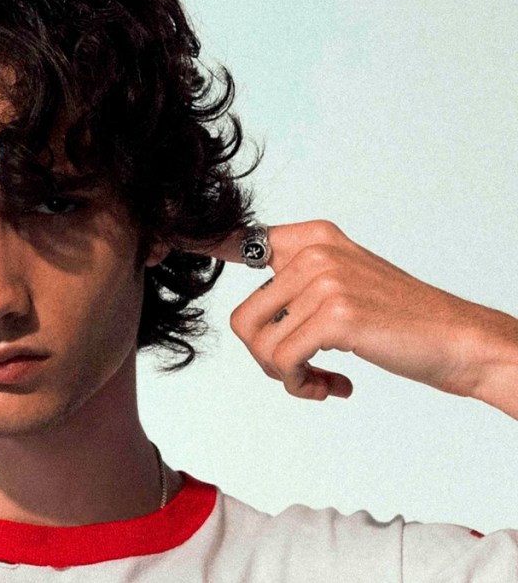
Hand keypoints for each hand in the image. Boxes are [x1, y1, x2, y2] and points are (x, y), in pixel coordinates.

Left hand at [211, 220, 517, 408]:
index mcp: (310, 237)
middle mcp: (313, 249)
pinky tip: (333, 387)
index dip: (197, 243)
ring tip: (315, 380)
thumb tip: (244, 312)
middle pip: (242, 318)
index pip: (237, 238)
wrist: (459, 341)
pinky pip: (283, 363)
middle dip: (265, 358)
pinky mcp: (335, 315)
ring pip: (258, 344)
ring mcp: (324, 279)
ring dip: (284, 375)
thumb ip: (295, 284)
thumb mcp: (341, 285)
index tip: (165, 243)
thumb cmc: (396, 322)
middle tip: (300, 371)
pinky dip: (301, 385)